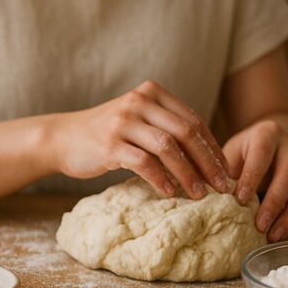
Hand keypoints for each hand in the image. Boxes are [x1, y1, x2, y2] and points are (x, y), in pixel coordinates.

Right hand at [48, 80, 229, 199]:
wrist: (63, 137)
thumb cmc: (106, 133)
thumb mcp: (137, 119)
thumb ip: (165, 126)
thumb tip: (207, 157)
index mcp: (151, 93)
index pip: (192, 120)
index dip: (212, 148)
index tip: (224, 172)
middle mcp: (138, 102)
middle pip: (185, 132)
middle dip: (207, 162)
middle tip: (221, 187)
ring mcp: (123, 122)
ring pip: (167, 147)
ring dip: (188, 173)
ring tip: (199, 194)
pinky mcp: (109, 144)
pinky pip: (143, 162)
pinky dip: (160, 179)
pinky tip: (169, 192)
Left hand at [222, 117, 287, 241]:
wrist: (277, 136)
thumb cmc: (247, 148)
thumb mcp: (234, 150)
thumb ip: (225, 170)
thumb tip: (209, 197)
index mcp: (267, 133)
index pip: (262, 154)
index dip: (252, 178)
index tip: (241, 201)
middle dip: (274, 203)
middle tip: (259, 226)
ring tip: (273, 236)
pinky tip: (284, 236)